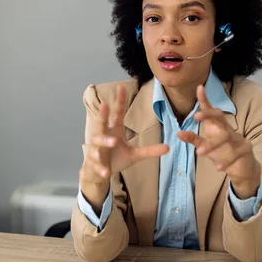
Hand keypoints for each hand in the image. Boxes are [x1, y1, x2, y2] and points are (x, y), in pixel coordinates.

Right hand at [81, 85, 168, 207]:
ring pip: (98, 142)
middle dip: (103, 115)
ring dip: (104, 141)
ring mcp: (96, 149)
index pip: (117, 114)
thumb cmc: (115, 158)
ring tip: (113, 142)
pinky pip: (96, 163)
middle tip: (105, 105)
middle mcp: (103, 136)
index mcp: (114, 131)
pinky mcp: (93, 162)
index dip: (119, 102)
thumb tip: (168, 147)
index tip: (121, 88)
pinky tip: (107, 172)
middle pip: (101, 123)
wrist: (98, 173)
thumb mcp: (134, 155)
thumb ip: (149, 150)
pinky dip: (101, 167)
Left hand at [177, 85, 260, 198]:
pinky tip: (218, 168)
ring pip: (226, 136)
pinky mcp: (245, 150)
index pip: (211, 110)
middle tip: (196, 116)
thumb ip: (193, 139)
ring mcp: (238, 138)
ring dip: (213, 144)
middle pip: (220, 117)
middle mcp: (228, 129)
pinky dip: (226, 161)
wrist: (242, 167)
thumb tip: (178, 133)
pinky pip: (235, 154)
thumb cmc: (223, 152)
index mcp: (218, 125)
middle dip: (209, 114)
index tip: (199, 88)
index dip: (205, 99)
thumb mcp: (205, 145)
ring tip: (199, 153)